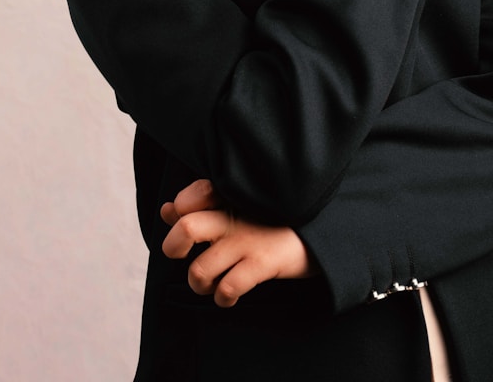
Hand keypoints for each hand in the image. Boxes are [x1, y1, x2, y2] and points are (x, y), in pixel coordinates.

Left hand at [161, 179, 316, 307]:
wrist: (324, 227)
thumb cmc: (277, 218)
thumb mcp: (241, 205)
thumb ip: (203, 205)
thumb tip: (167, 210)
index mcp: (229, 195)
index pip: (187, 199)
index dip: (178, 213)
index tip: (185, 221)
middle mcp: (235, 215)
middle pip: (186, 229)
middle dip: (174, 248)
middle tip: (184, 255)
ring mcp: (248, 239)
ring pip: (199, 269)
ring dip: (200, 284)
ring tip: (212, 283)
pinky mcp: (263, 262)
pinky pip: (227, 288)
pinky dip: (223, 297)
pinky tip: (230, 294)